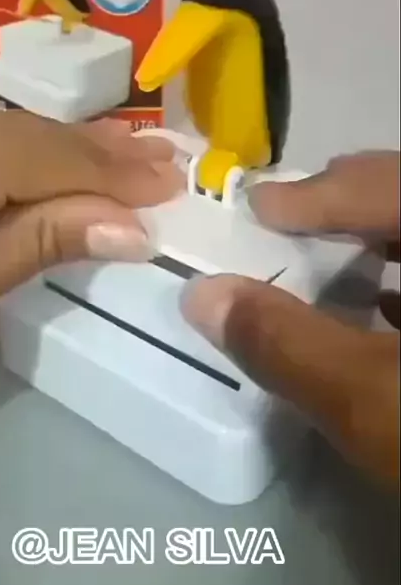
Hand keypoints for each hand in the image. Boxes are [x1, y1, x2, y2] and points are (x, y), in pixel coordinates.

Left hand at [0, 108, 182, 347]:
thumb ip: (34, 246)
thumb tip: (130, 227)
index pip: (36, 157)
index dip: (105, 172)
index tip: (170, 183)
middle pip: (27, 136)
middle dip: (100, 155)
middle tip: (170, 161)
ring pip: (11, 133)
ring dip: (78, 149)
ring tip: (139, 151)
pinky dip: (40, 155)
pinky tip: (79, 151)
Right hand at [182, 151, 399, 487]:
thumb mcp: (372, 399)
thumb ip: (289, 344)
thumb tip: (202, 297)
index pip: (389, 185)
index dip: (320, 193)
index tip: (258, 208)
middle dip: (346, 208)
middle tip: (285, 224)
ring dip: (378, 246)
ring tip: (326, 266)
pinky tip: (381, 318)